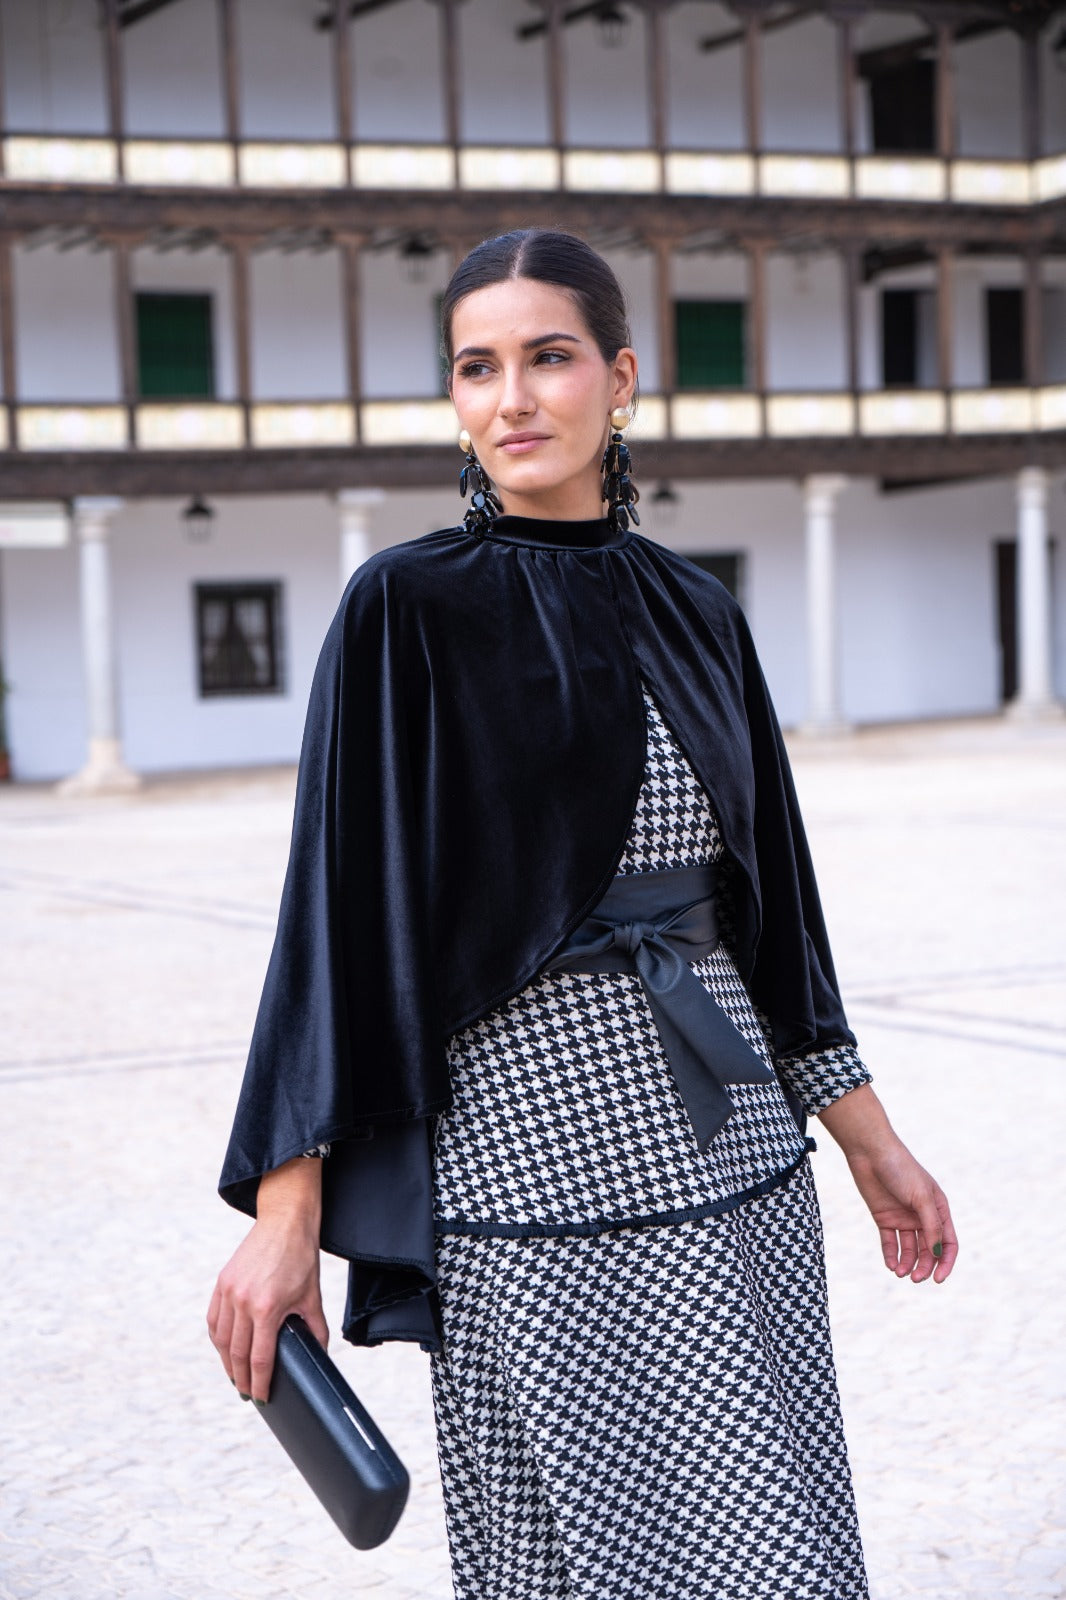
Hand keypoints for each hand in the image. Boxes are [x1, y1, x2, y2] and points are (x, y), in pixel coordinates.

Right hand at [207, 1158, 327, 1402]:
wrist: (284, 1221)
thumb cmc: (301, 1258)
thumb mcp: (312, 1296)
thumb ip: (315, 1329)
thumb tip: (319, 1355)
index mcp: (267, 1308)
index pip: (259, 1358)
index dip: (260, 1383)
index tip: (261, 1398)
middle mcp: (243, 1301)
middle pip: (237, 1354)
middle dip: (242, 1378)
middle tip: (247, 1394)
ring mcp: (229, 1291)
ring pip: (221, 1339)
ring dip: (227, 1362)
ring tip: (235, 1376)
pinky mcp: (222, 1282)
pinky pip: (214, 1319)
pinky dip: (218, 1338)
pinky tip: (224, 1349)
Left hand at [818, 1085, 957, 1283]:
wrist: (870, 1151)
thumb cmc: (900, 1168)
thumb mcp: (921, 1197)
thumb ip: (931, 1226)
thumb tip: (937, 1253)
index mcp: (939, 1209)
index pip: (949, 1243)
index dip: (945, 1262)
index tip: (938, 1279)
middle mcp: (923, 1216)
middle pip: (928, 1250)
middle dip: (924, 1266)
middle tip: (914, 1278)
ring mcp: (903, 1217)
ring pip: (909, 1249)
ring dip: (907, 1263)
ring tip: (900, 1273)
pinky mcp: (884, 1218)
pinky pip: (890, 1242)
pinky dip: (891, 1255)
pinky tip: (891, 1265)